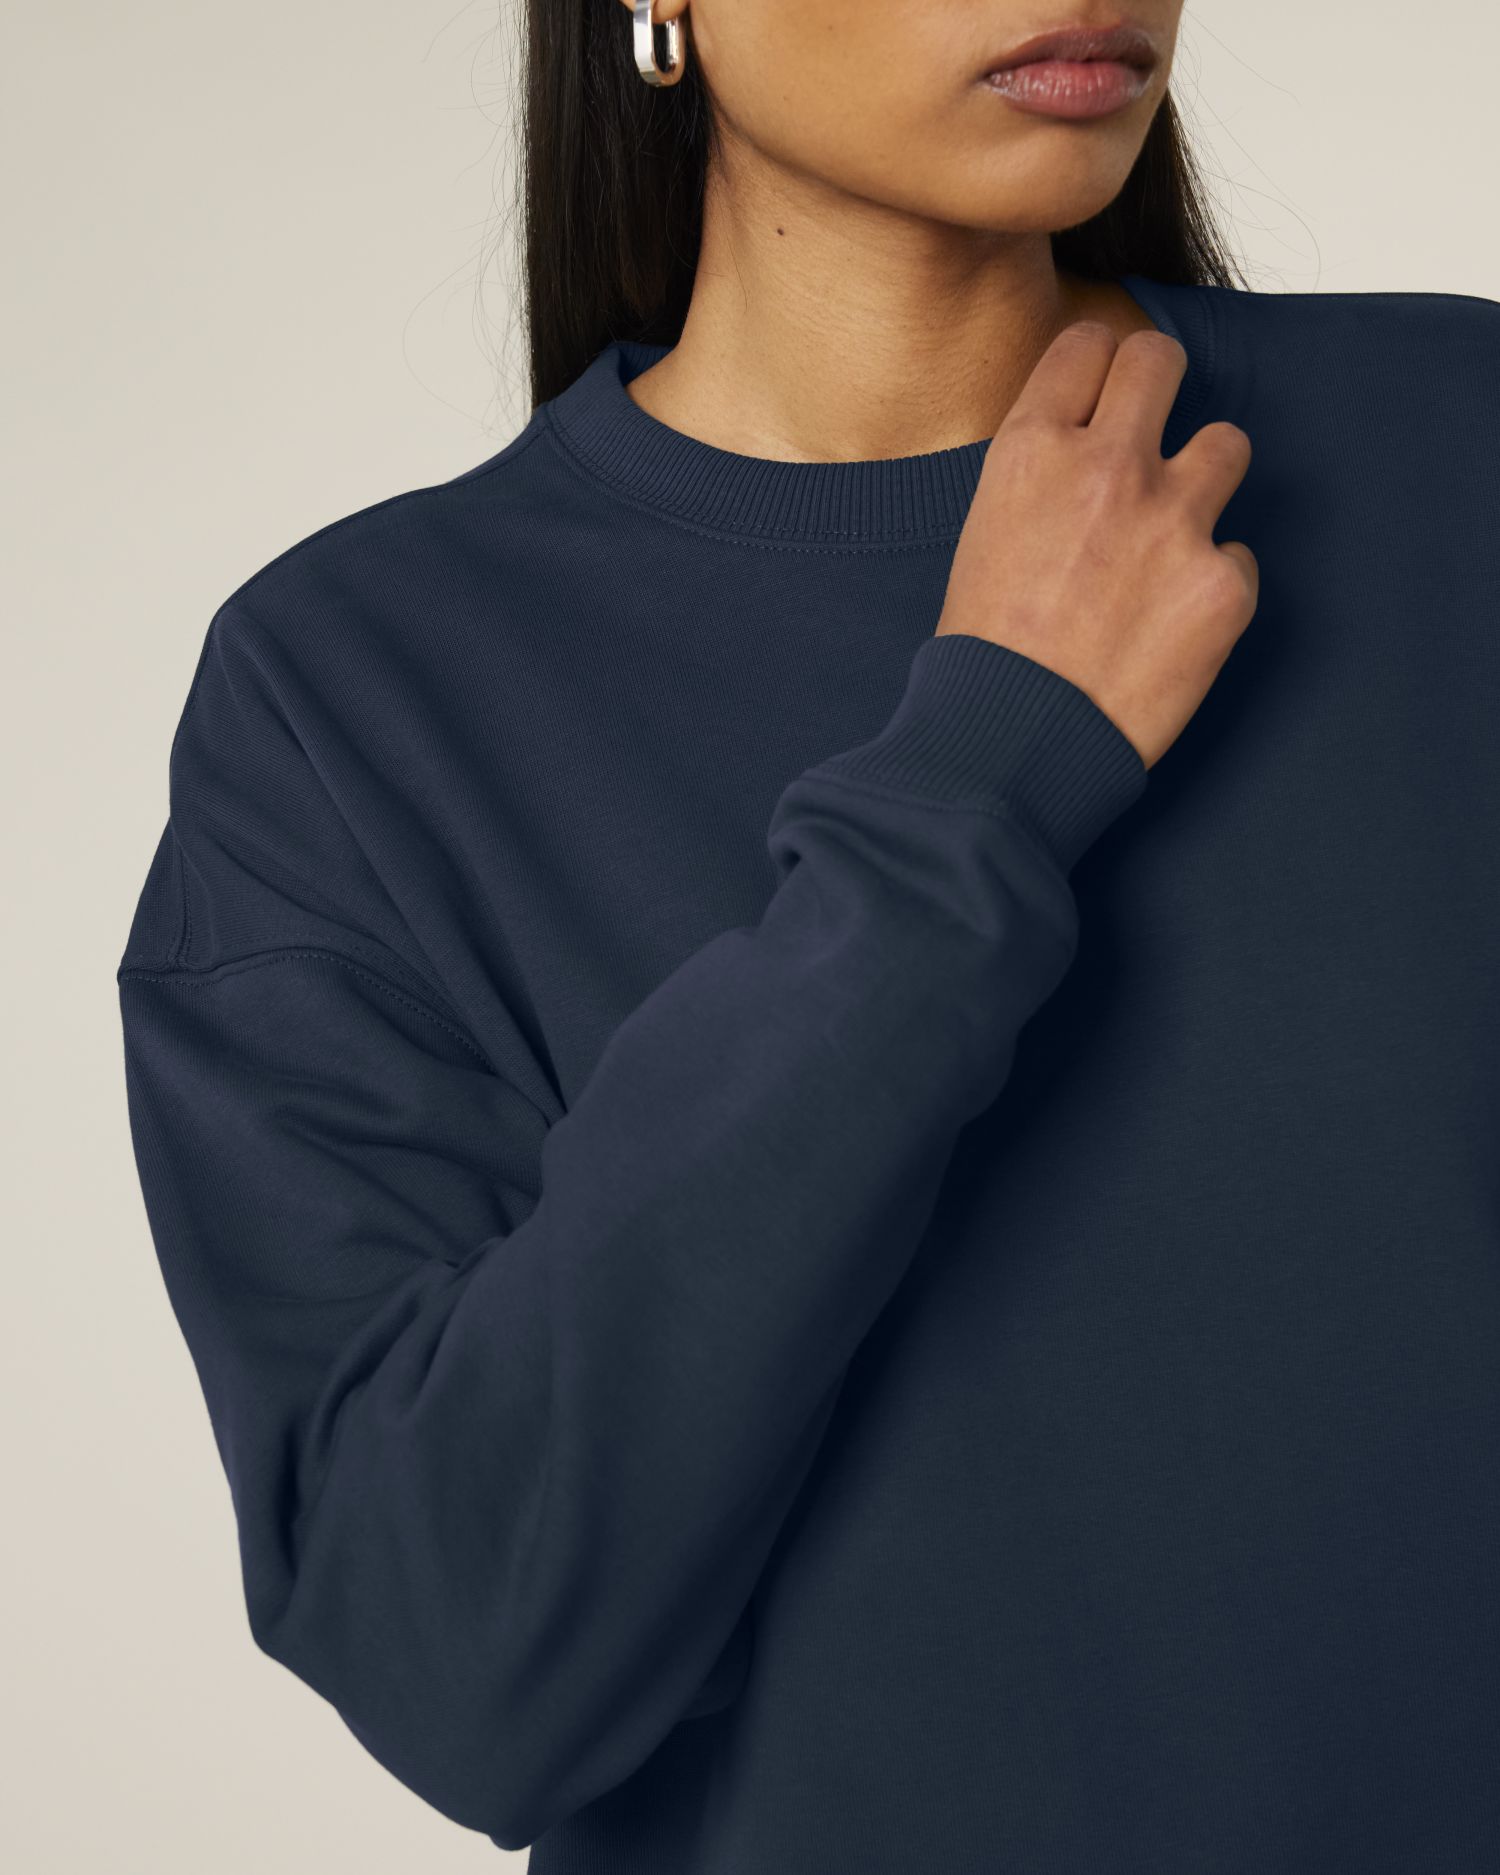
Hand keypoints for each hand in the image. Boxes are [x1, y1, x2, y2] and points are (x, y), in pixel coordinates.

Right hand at [935, 319, 1257, 769]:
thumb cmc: (984, 658)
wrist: (1013, 745)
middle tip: (1150, 435)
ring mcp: (1175, 521)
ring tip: (1173, 536)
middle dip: (1157, 389)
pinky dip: (1213, 585)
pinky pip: (1239, 555)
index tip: (1103, 396)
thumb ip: (1038, 480)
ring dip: (1204, 480)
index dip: (1098, 370)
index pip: (1088, 346)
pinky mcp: (1223, 583)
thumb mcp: (983, 538)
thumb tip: (1081, 457)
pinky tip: (1172, 625)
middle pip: (1161, 360)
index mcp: (1033, 452)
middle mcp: (1107, 468)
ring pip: (1226, 444)